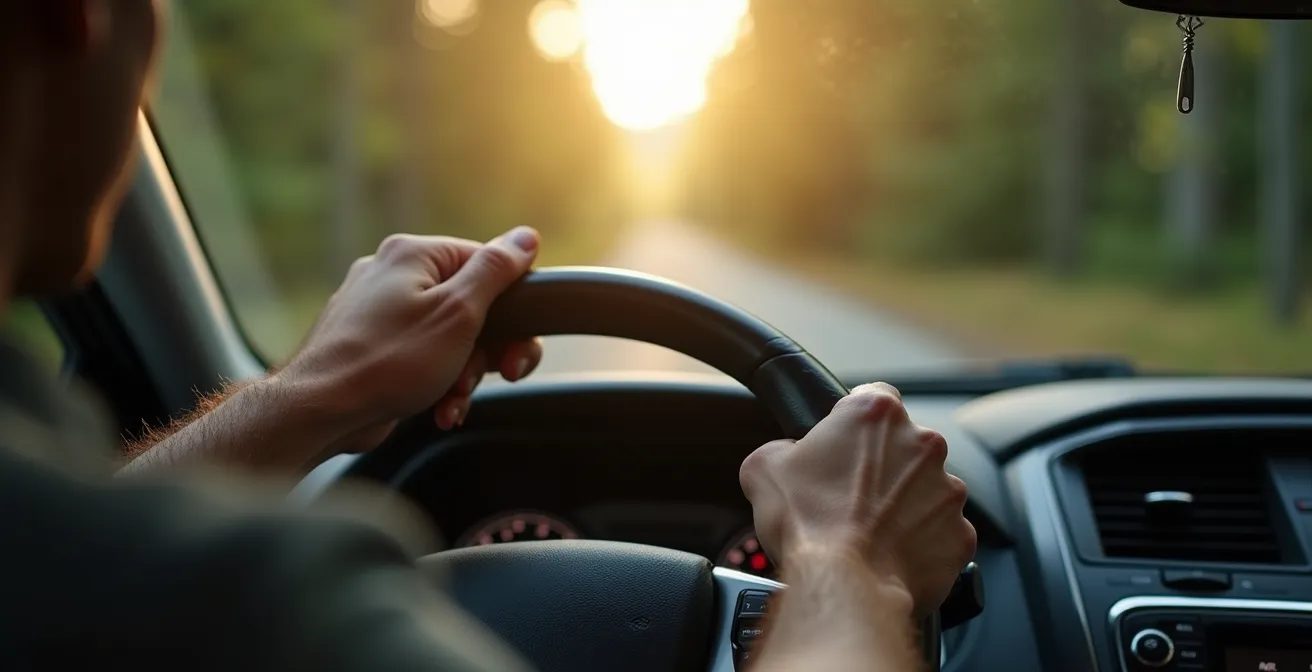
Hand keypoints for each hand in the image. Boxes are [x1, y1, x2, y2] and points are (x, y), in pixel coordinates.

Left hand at [277, 227, 544, 456]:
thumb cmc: (388, 361)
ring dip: (463, 373)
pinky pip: (421, 357)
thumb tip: (526, 237)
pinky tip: (439, 409)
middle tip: (500, 374)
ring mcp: (377, 311)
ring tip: (454, 399)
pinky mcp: (370, 345)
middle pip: (470, 304)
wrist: (320, 411)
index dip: (512, 306)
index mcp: (413, 254)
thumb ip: (495, 270)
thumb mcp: (458, 313)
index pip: (486, 262)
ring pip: (448, 337)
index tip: (518, 343)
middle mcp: (392, 274)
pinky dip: (436, 382)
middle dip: (488, 349)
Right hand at [739, 383, 976, 616]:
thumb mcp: (764, 468)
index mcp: (877, 415)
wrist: (842, 583)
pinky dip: (922, 544)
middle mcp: (922, 445)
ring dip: (905, 505)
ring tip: (871, 532)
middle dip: (883, 467)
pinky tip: (890, 556)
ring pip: (927, 491)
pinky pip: (942, 535)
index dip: (855, 422)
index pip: (874, 396)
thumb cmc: (807, 523)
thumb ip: (782, 449)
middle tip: (850, 496)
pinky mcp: (960, 536)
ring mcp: (948, 491)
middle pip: (905, 446)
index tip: (845, 443)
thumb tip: (785, 458)